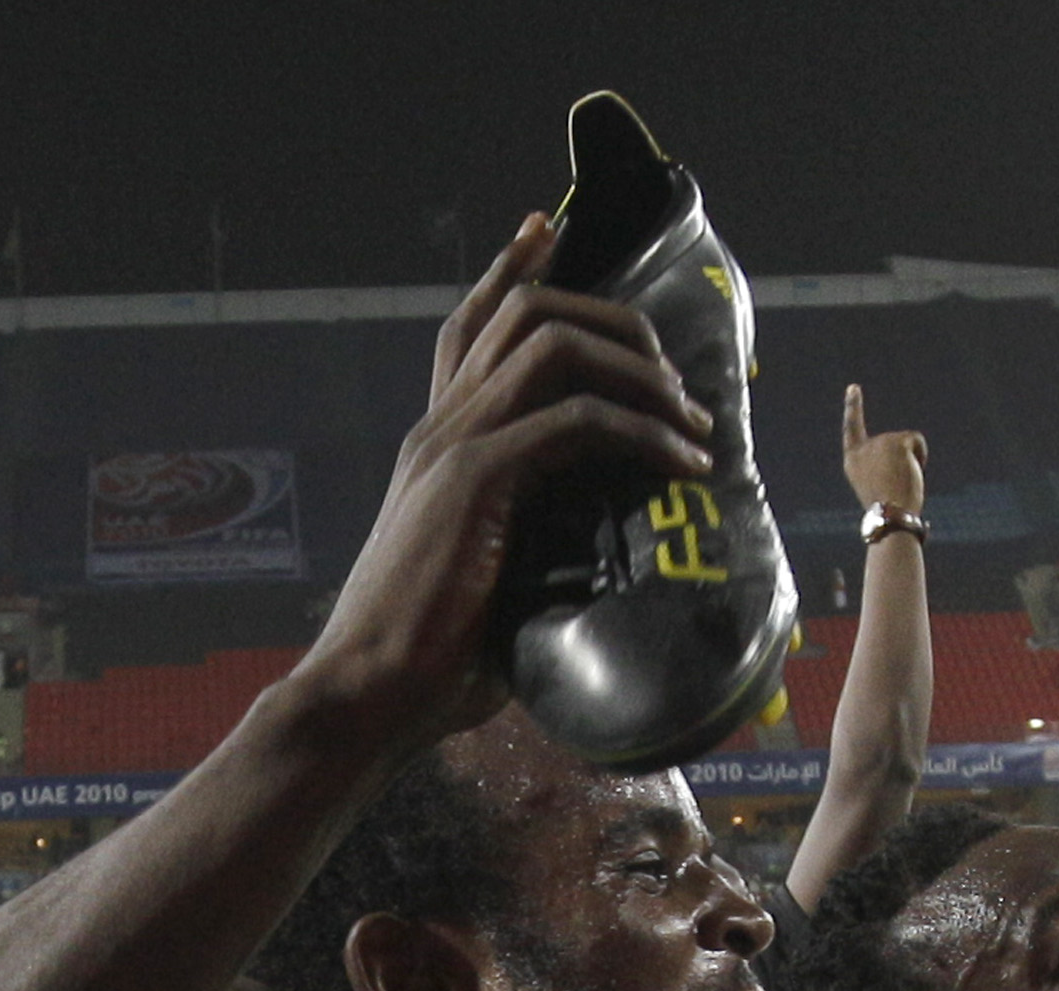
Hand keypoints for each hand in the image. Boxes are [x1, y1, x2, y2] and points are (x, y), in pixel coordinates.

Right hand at [304, 214, 719, 747]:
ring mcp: (453, 447)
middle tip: (675, 375)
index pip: (469, 328)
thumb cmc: (425, 667)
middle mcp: (438, 428)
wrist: (366, 694)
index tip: (552, 227)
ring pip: (554, 345)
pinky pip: (576, 421)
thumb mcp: (486, 587)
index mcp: (434, 446)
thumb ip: (527, 551)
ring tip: (691, 421)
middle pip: (525, 313)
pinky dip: (641, 433)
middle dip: (616, 322)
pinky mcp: (475, 480)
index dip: (511, 269)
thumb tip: (593, 576)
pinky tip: (682, 464)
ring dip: (638, 371)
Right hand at [841, 383, 925, 512]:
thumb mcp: (878, 485)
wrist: (890, 515)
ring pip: (906, 442)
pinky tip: (913, 471)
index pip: (851, 429)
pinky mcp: (896, 441)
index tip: (854, 388)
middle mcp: (863, 448)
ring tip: (902, 483)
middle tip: (896, 485)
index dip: (853, 408)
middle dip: (902, 459)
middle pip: (892, 442)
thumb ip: (883, 464)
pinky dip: (921, 455)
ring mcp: (879, 442)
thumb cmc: (888, 509)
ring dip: (911, 460)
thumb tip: (907, 451)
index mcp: (853, 461)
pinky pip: (916, 440)